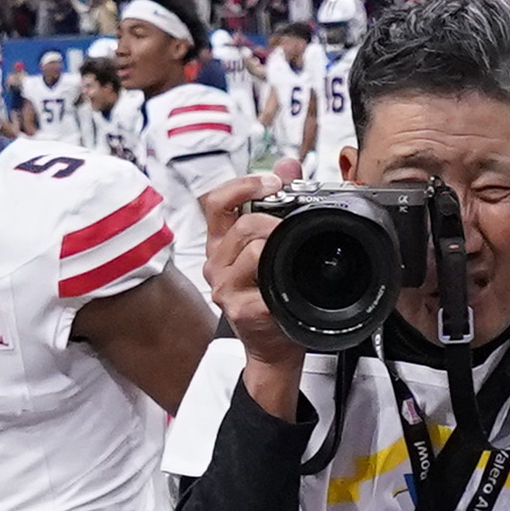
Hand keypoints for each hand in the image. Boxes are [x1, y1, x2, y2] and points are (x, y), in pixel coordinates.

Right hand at [197, 172, 300, 406]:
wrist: (274, 346)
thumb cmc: (273, 297)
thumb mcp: (272, 245)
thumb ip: (276, 201)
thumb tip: (287, 164)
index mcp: (221, 243)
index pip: (217, 202)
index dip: (242, 186)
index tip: (272, 182)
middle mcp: (216, 264)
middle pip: (241, 226)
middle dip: (273, 221)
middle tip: (293, 227)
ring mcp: (224, 288)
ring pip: (252, 251)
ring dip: (278, 248)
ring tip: (292, 257)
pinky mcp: (240, 309)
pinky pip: (263, 282)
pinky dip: (281, 279)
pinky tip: (288, 284)